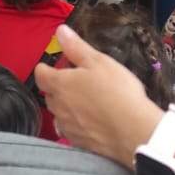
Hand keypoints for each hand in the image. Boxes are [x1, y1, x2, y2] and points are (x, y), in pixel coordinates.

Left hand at [34, 26, 164, 167]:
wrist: (134, 130)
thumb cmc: (117, 91)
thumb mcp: (99, 61)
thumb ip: (76, 47)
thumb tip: (60, 31)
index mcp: (60, 84)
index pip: (40, 74)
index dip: (46, 67)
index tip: (55, 65)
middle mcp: (59, 107)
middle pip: (49, 94)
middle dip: (58, 87)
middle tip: (77, 81)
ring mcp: (68, 127)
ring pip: (59, 114)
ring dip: (66, 107)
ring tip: (85, 102)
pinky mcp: (79, 143)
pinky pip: (71, 131)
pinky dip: (77, 124)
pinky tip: (91, 121)